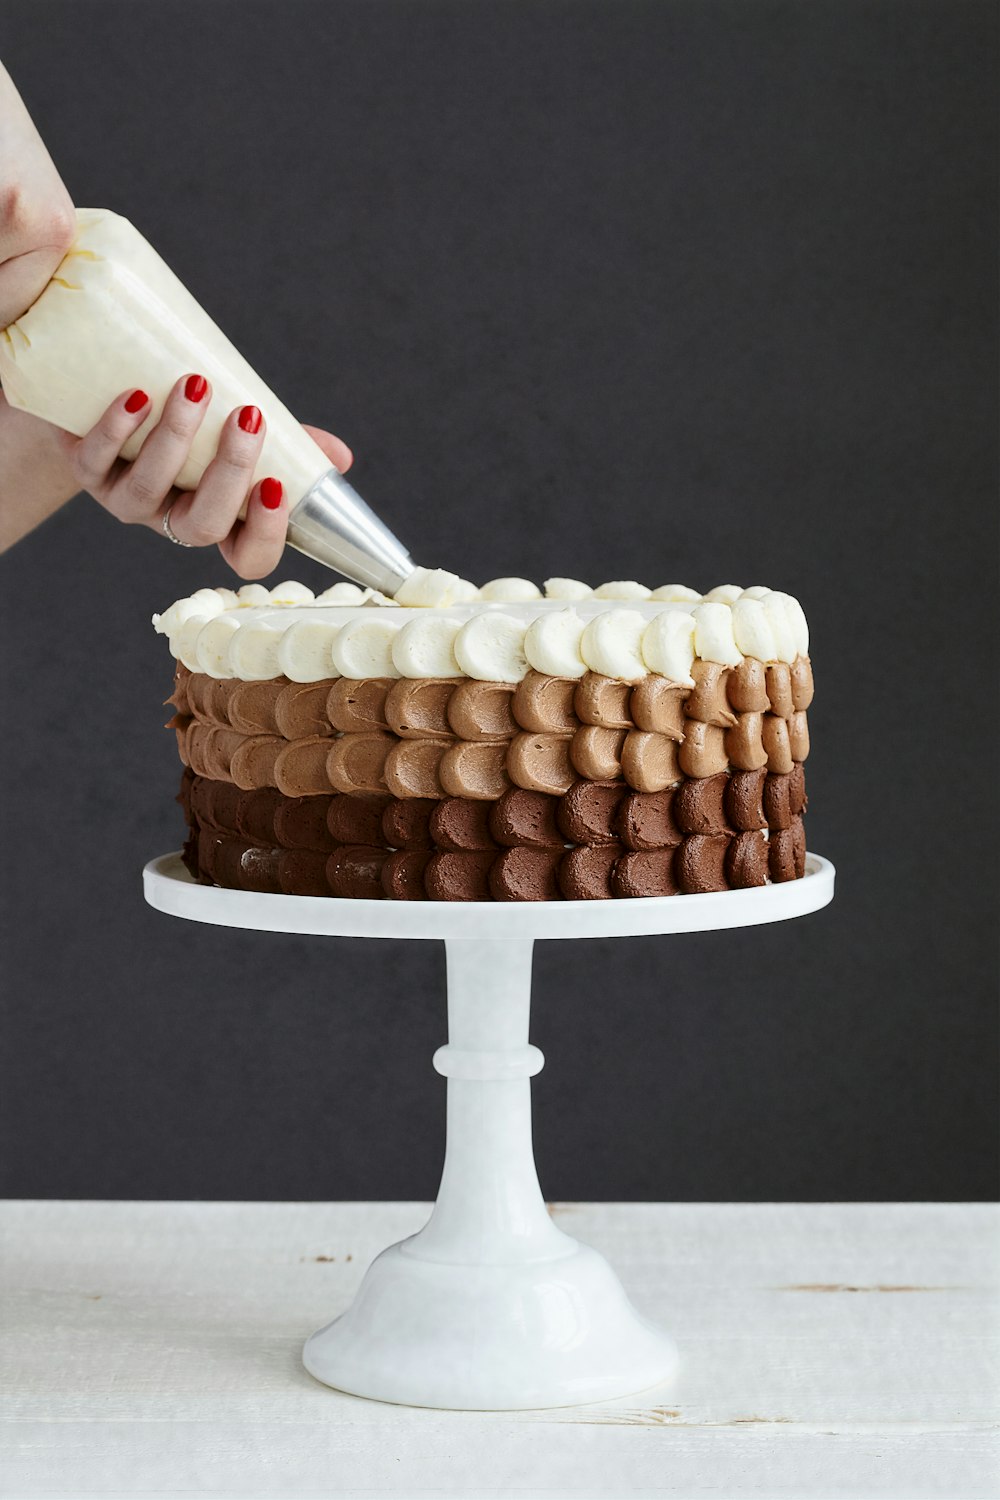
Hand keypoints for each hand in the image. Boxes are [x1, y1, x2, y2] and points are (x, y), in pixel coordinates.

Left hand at [62, 375, 352, 577]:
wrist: (107, 399)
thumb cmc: (193, 426)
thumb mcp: (241, 432)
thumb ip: (290, 445)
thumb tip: (339, 457)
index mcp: (221, 520)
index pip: (250, 557)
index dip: (265, 534)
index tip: (278, 487)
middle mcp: (174, 521)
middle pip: (203, 525)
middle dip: (229, 472)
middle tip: (248, 418)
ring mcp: (128, 501)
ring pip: (148, 492)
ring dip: (176, 438)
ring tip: (197, 385)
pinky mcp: (88, 471)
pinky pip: (97, 461)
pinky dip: (117, 428)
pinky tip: (137, 395)